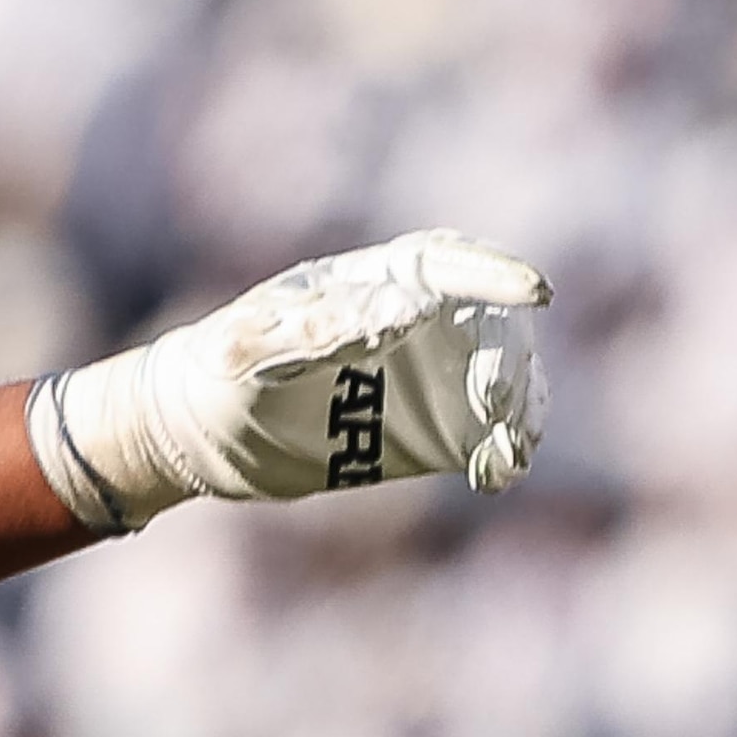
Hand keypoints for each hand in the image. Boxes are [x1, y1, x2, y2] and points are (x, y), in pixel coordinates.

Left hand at [32, 230, 548, 530]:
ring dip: (522, 407)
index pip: (448, 264)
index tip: (534, 291)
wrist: (202, 434)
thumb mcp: (253, 347)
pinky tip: (498, 473)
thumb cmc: (219, 371)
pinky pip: (489, 437)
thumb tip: (408, 306)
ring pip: (507, 379)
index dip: (494, 273)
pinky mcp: (437, 432)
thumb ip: (324, 327)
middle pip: (493, 324)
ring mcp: (433, 377)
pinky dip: (505, 452)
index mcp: (372, 280)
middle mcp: (419, 322)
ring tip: (508, 445)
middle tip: (491, 398)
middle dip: (508, 357)